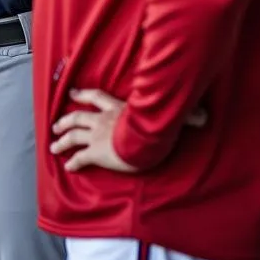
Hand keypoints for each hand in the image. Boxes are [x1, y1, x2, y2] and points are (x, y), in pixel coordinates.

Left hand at [50, 88, 207, 172]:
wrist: (143, 140)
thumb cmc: (154, 127)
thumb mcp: (166, 116)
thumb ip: (183, 114)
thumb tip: (205, 115)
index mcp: (116, 108)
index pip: (96, 97)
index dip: (82, 94)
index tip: (72, 93)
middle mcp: (102, 120)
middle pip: (77, 117)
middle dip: (65, 120)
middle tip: (56, 125)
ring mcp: (97, 136)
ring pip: (73, 135)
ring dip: (62, 140)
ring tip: (54, 145)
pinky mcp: (96, 152)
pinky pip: (80, 157)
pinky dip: (73, 161)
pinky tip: (68, 166)